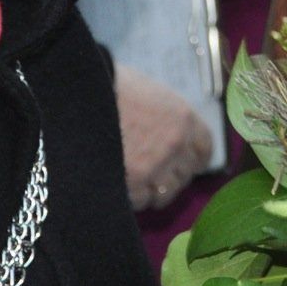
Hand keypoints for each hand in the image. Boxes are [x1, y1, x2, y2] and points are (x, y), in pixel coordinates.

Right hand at [117, 64, 213, 209]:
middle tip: (155, 174)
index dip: (194, 158)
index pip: (204, 149)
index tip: (185, 163)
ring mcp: (155, 165)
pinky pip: (140, 200)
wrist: (82, 94)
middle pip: (185, 174)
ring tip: (137, 182)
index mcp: (184, 117)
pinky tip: (121, 185)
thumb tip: (170, 133)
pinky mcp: (132, 182)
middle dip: (171, 176)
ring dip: (153, 191)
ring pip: (165, 193)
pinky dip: (131, 196)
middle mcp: (175, 144)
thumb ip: (167, 116)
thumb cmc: (112, 85)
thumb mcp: (150, 93)